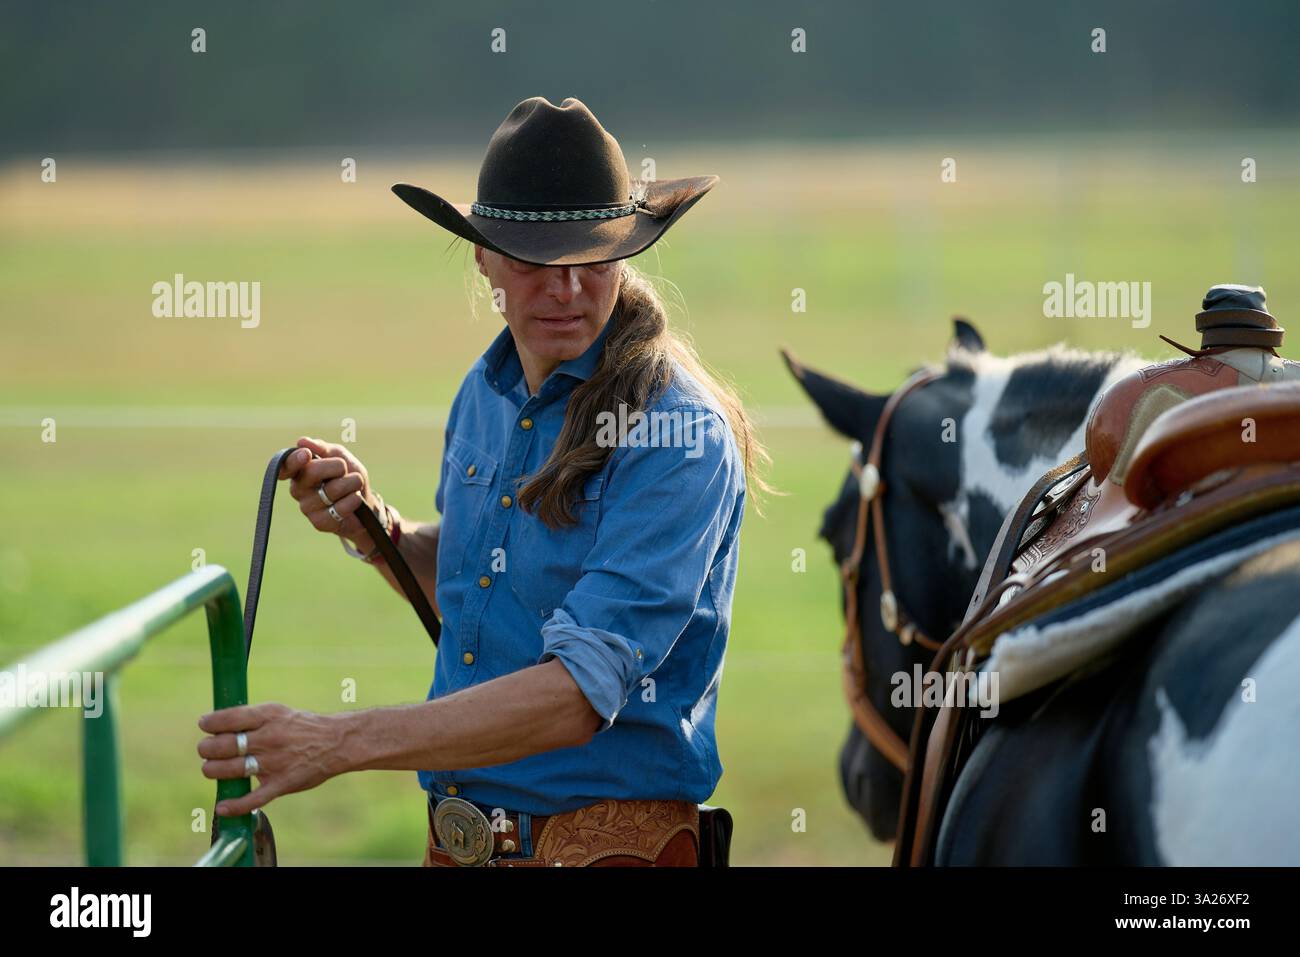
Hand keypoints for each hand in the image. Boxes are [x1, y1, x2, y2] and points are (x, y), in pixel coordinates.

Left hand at [197, 702, 346, 815]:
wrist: (338, 742)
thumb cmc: (304, 727)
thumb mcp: (279, 712)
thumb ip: (252, 719)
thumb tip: (218, 725)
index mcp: (269, 716)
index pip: (228, 719)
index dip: (210, 723)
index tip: (204, 725)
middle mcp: (270, 738)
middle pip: (224, 746)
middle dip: (207, 749)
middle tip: (206, 750)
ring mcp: (275, 762)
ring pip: (231, 770)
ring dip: (213, 771)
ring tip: (211, 769)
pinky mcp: (282, 784)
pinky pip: (253, 799)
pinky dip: (234, 805)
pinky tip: (222, 807)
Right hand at [280, 436, 380, 553]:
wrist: (365, 504)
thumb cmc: (349, 477)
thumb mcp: (341, 457)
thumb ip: (323, 448)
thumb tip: (302, 441)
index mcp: (299, 471)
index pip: (286, 466)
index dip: (293, 460)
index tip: (306, 455)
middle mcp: (298, 489)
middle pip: (311, 472)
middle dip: (336, 466)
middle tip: (345, 469)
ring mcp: (307, 507)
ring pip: (330, 490)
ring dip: (350, 483)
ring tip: (355, 484)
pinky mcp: (319, 522)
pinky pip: (338, 509)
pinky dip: (352, 500)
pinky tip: (356, 498)